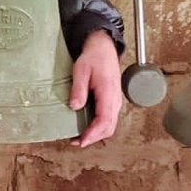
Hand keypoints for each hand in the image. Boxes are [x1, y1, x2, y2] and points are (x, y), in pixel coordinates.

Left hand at [69, 30, 123, 147]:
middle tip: (77, 142)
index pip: (104, 121)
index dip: (93, 134)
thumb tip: (75, 106)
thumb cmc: (94, 57)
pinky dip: (98, 127)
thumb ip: (79, 89)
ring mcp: (115, 100)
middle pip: (108, 127)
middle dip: (93, 138)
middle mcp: (115, 99)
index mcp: (109, 93)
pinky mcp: (111, 100)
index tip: (82, 141)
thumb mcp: (81, 70)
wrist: (103, 47)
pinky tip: (87, 126)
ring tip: (79, 137)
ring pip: (109, 125)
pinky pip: (108, 118)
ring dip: (96, 134)